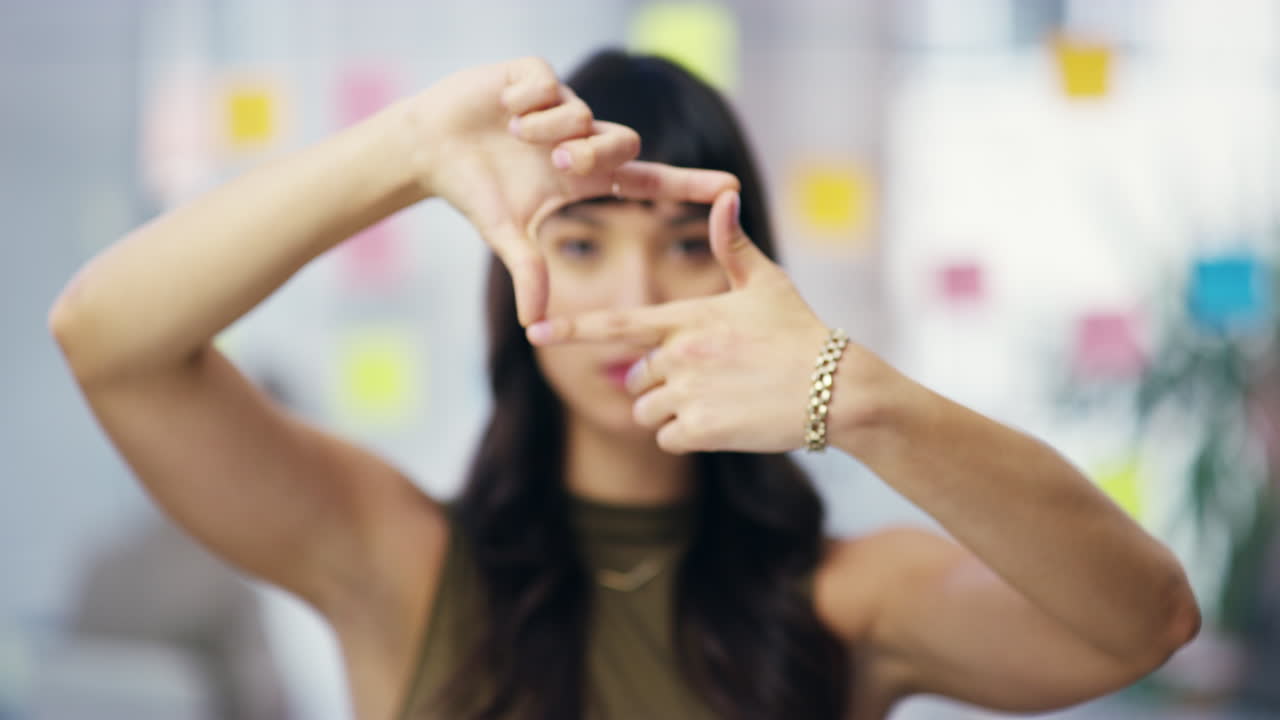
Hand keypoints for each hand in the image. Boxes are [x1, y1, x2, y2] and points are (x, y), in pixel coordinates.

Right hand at [408, 57, 739, 324]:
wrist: (430, 148)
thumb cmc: (477, 191)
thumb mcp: (506, 234)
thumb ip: (528, 272)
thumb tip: (534, 325)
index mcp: (585, 177)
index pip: (648, 180)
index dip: (688, 185)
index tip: (730, 188)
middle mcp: (582, 139)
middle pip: (623, 142)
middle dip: (593, 153)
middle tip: (558, 163)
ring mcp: (560, 106)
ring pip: (583, 112)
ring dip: (550, 128)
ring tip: (516, 134)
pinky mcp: (534, 75)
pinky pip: (548, 83)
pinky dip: (526, 100)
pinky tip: (504, 109)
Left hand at [527, 190, 878, 453]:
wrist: (837, 389)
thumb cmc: (802, 333)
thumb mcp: (768, 284)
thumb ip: (733, 246)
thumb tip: (723, 196)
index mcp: (688, 317)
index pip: (616, 323)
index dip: (572, 329)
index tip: (535, 332)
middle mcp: (680, 353)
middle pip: (634, 376)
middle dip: (657, 383)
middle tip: (708, 380)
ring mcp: (689, 392)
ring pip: (646, 412)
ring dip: (670, 413)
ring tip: (718, 402)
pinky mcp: (702, 430)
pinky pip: (667, 439)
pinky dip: (686, 437)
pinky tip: (724, 424)